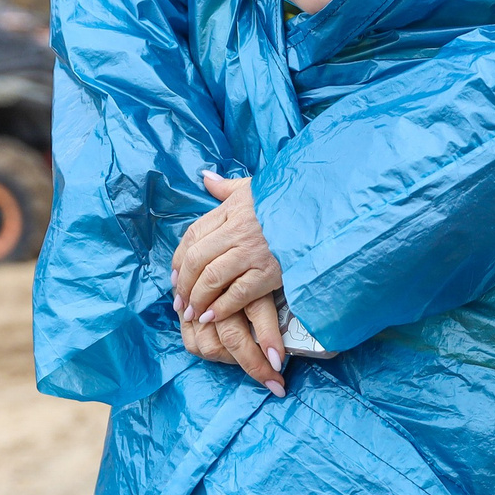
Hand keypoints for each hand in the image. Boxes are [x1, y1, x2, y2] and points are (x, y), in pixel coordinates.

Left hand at [174, 171, 287, 393]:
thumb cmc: (287, 201)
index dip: (179, 258)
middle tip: (179, 302)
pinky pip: (238, 293)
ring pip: (212, 277)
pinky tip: (213, 317)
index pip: (193, 234)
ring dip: (198, 299)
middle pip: (198, 259)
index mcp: (232, 209)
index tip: (174, 276)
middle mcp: (238, 230)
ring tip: (192, 313)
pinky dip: (222, 307)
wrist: (320, 214)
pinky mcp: (270, 272)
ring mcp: (254, 252)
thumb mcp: (255, 187)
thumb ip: (227, 186)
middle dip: (184, 284)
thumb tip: (205, 177)